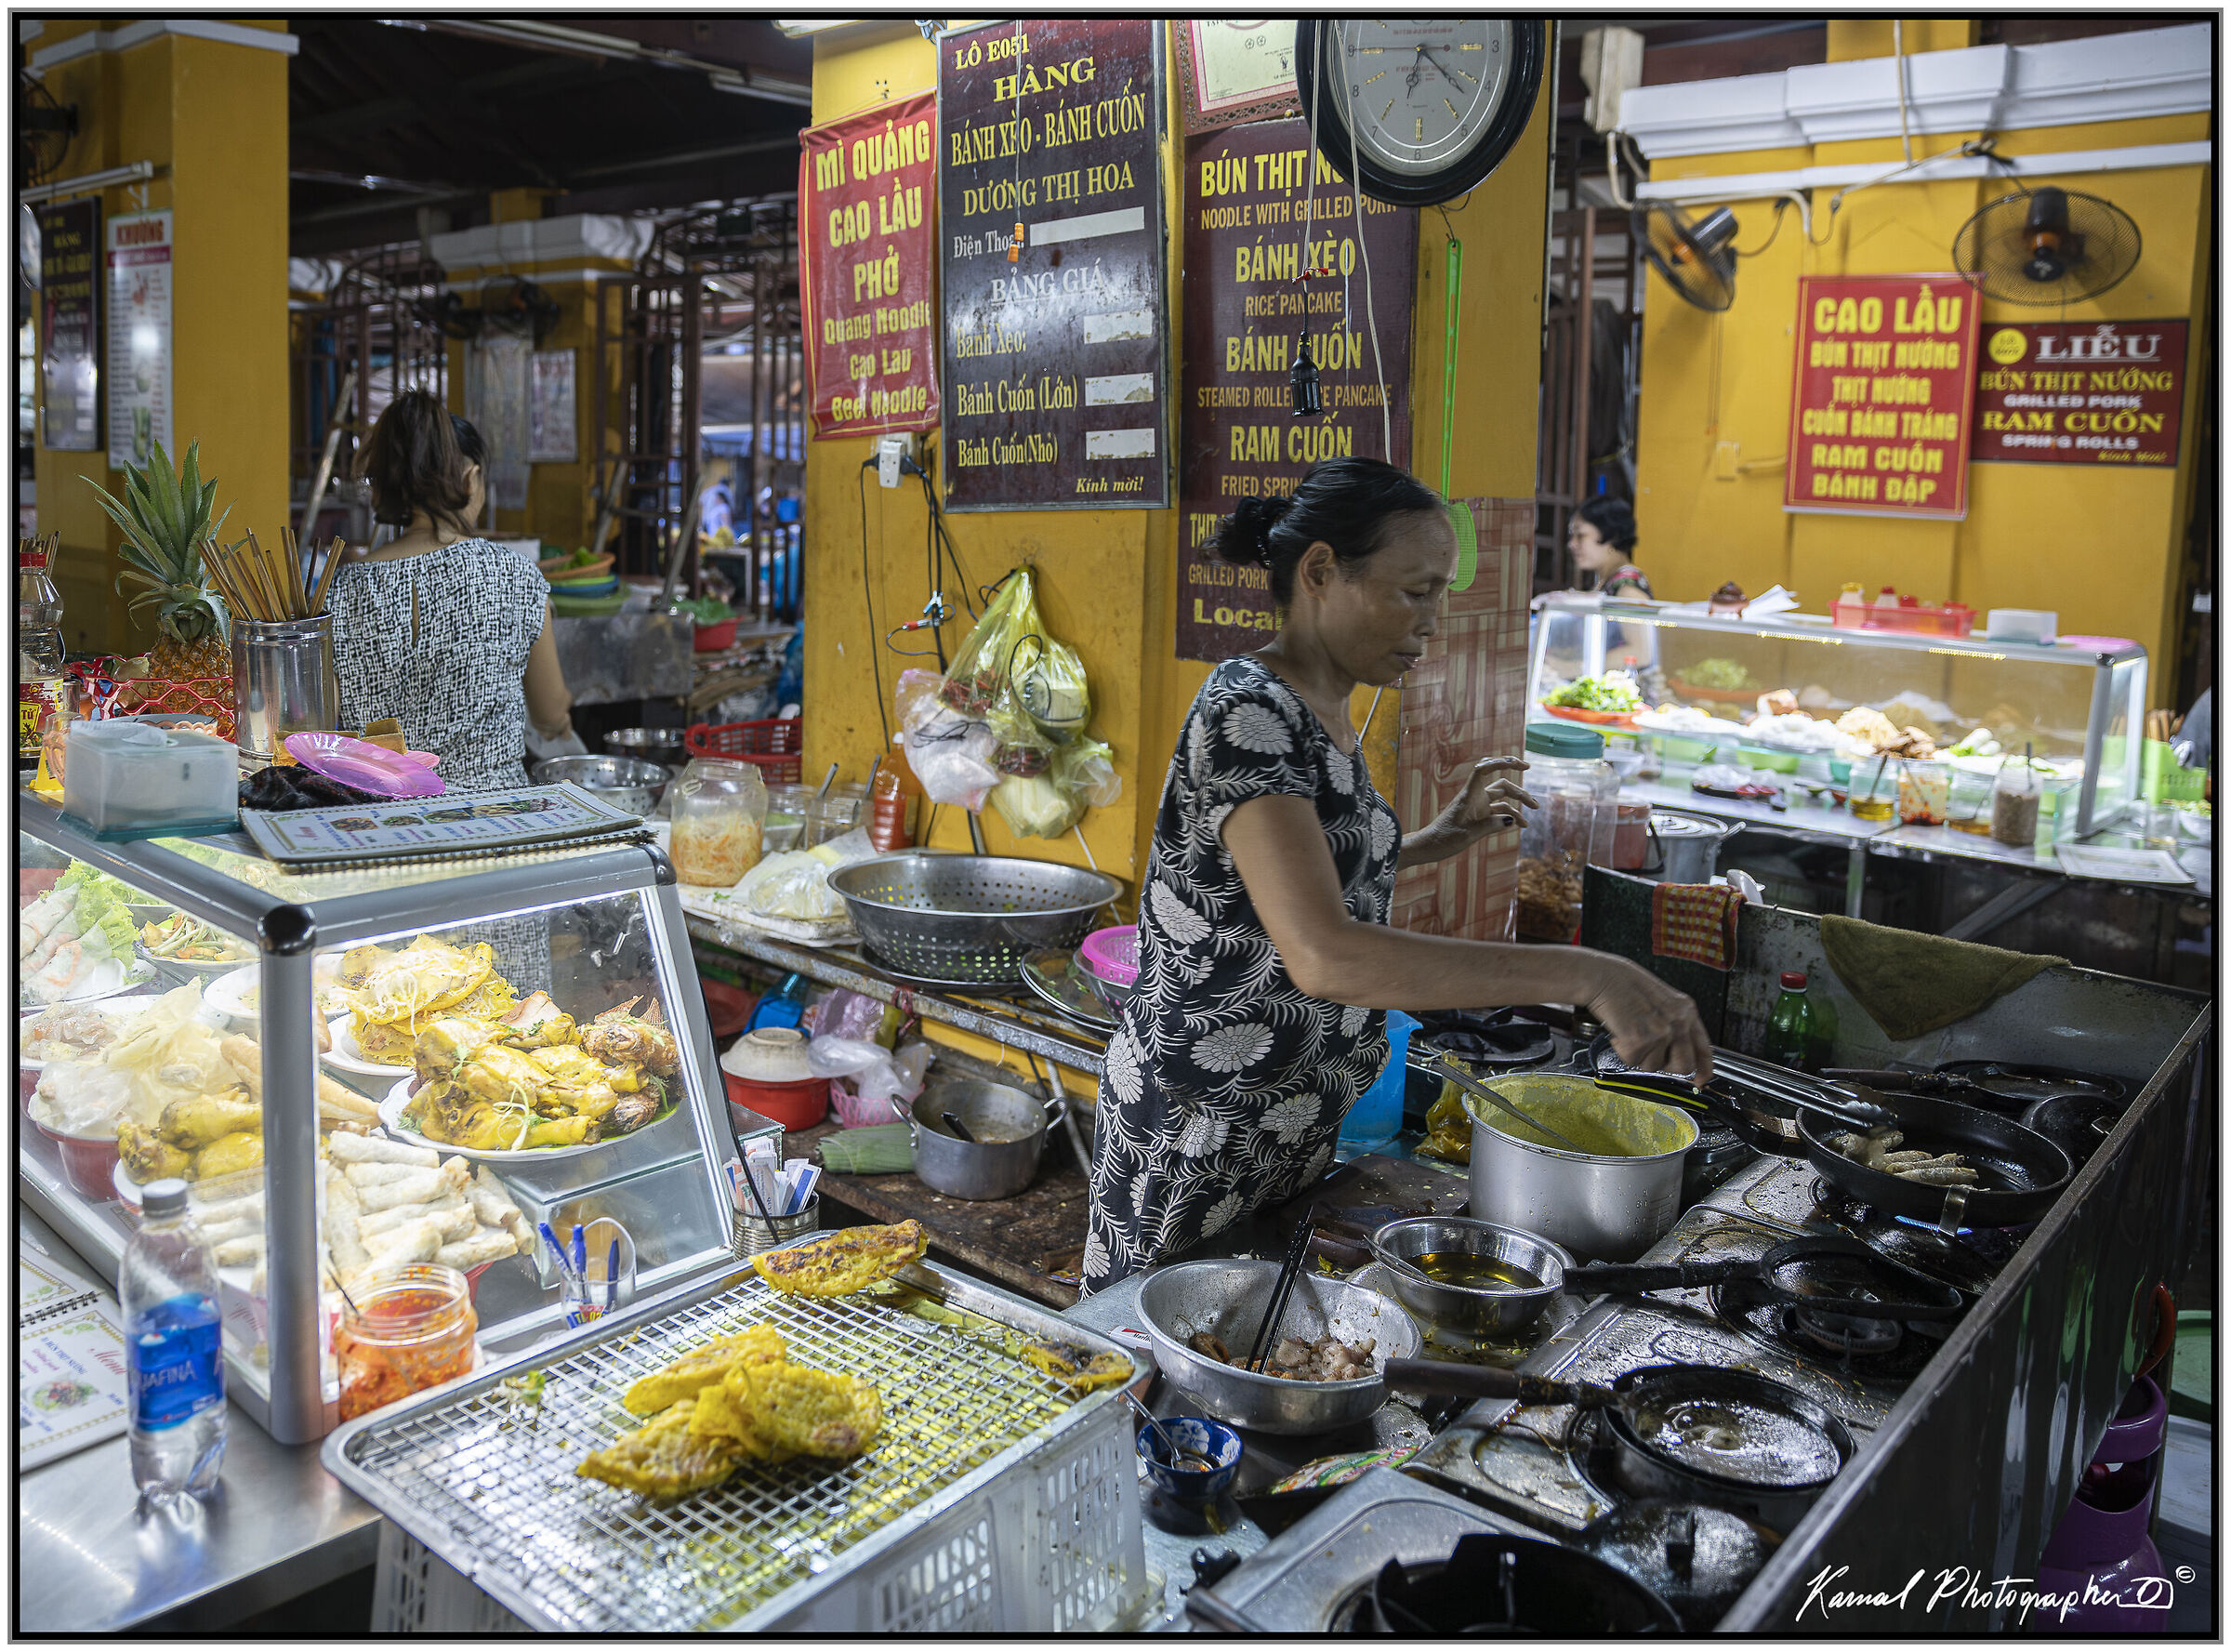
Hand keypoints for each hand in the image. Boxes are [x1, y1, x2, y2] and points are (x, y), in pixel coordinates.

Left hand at [1444, 756, 1535, 837]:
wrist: (1429, 847)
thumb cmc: (1443, 839)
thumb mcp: (1469, 835)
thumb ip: (1491, 826)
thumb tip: (1512, 819)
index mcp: (1469, 795)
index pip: (1484, 769)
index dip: (1502, 762)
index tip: (1522, 765)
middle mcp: (1475, 797)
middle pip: (1502, 786)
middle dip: (1520, 792)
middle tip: (1536, 805)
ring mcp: (1478, 806)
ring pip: (1503, 798)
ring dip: (1519, 804)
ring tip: (1534, 812)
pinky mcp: (1479, 816)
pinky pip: (1499, 812)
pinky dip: (1510, 817)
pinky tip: (1521, 825)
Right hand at [1584, 955, 1713, 1084]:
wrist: (1603, 977)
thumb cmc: (1626, 986)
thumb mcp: (1663, 1001)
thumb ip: (1676, 1024)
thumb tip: (1680, 1053)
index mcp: (1686, 1010)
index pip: (1704, 1049)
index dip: (1704, 1070)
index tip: (1700, 1081)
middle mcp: (1678, 1021)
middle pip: (1683, 1066)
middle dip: (1666, 1066)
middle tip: (1650, 1053)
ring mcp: (1660, 1031)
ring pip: (1654, 1067)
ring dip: (1639, 1056)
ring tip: (1630, 1033)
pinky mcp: (1640, 1040)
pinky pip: (1632, 1062)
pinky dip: (1622, 1051)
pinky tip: (1620, 1033)